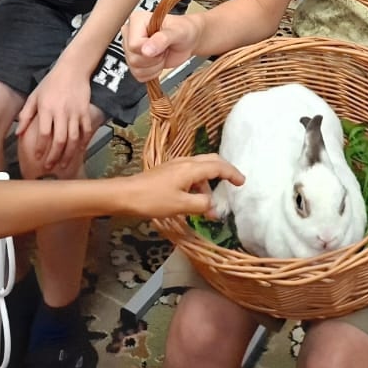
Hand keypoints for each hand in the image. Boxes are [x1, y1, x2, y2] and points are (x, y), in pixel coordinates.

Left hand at [18, 63, 93, 172]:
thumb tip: (18, 133)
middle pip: (59, 140)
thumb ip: (26, 114)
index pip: (43, 133)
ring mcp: (75, 112)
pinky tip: (79, 151)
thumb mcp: (35, 95)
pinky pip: (85, 130)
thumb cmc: (51, 82)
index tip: (37, 158)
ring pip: (73, 138)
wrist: (73, 69)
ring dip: (69, 154)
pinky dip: (83, 142)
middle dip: (54, 156)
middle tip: (50, 167)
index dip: (40, 148)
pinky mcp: (85, 111)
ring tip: (64, 164)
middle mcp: (61, 112)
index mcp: (47, 108)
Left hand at [119, 154, 245, 217]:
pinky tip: (194, 199)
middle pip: (211, 161)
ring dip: (209, 183)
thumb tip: (215, 206)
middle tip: (234, 183)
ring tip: (210, 205)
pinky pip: (190, 174)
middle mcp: (185, 162)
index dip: (232, 173)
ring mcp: (175, 165)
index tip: (242, 182)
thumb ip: (202, 205)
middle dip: (224, 170)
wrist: (125, 195)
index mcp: (191, 168)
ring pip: (200, 168)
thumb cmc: (153, 200)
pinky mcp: (168, 172)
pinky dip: (198, 184)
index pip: (218, 166)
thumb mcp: (180, 206)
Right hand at [123, 9, 201, 82]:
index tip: (163, 44)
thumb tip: (146, 50)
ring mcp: (131, 49)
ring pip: (135, 69)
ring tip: (162, 54)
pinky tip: (159, 62)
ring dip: (154, 66)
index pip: (133, 45)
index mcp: (137, 21)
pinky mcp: (136, 61)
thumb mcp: (177, 31)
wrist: (189, 40)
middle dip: (154, 59)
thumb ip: (163, 38)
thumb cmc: (184, 30)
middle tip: (164, 49)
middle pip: (133, 59)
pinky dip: (152, 73)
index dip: (150, 50)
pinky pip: (138, 75)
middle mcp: (130, 34)